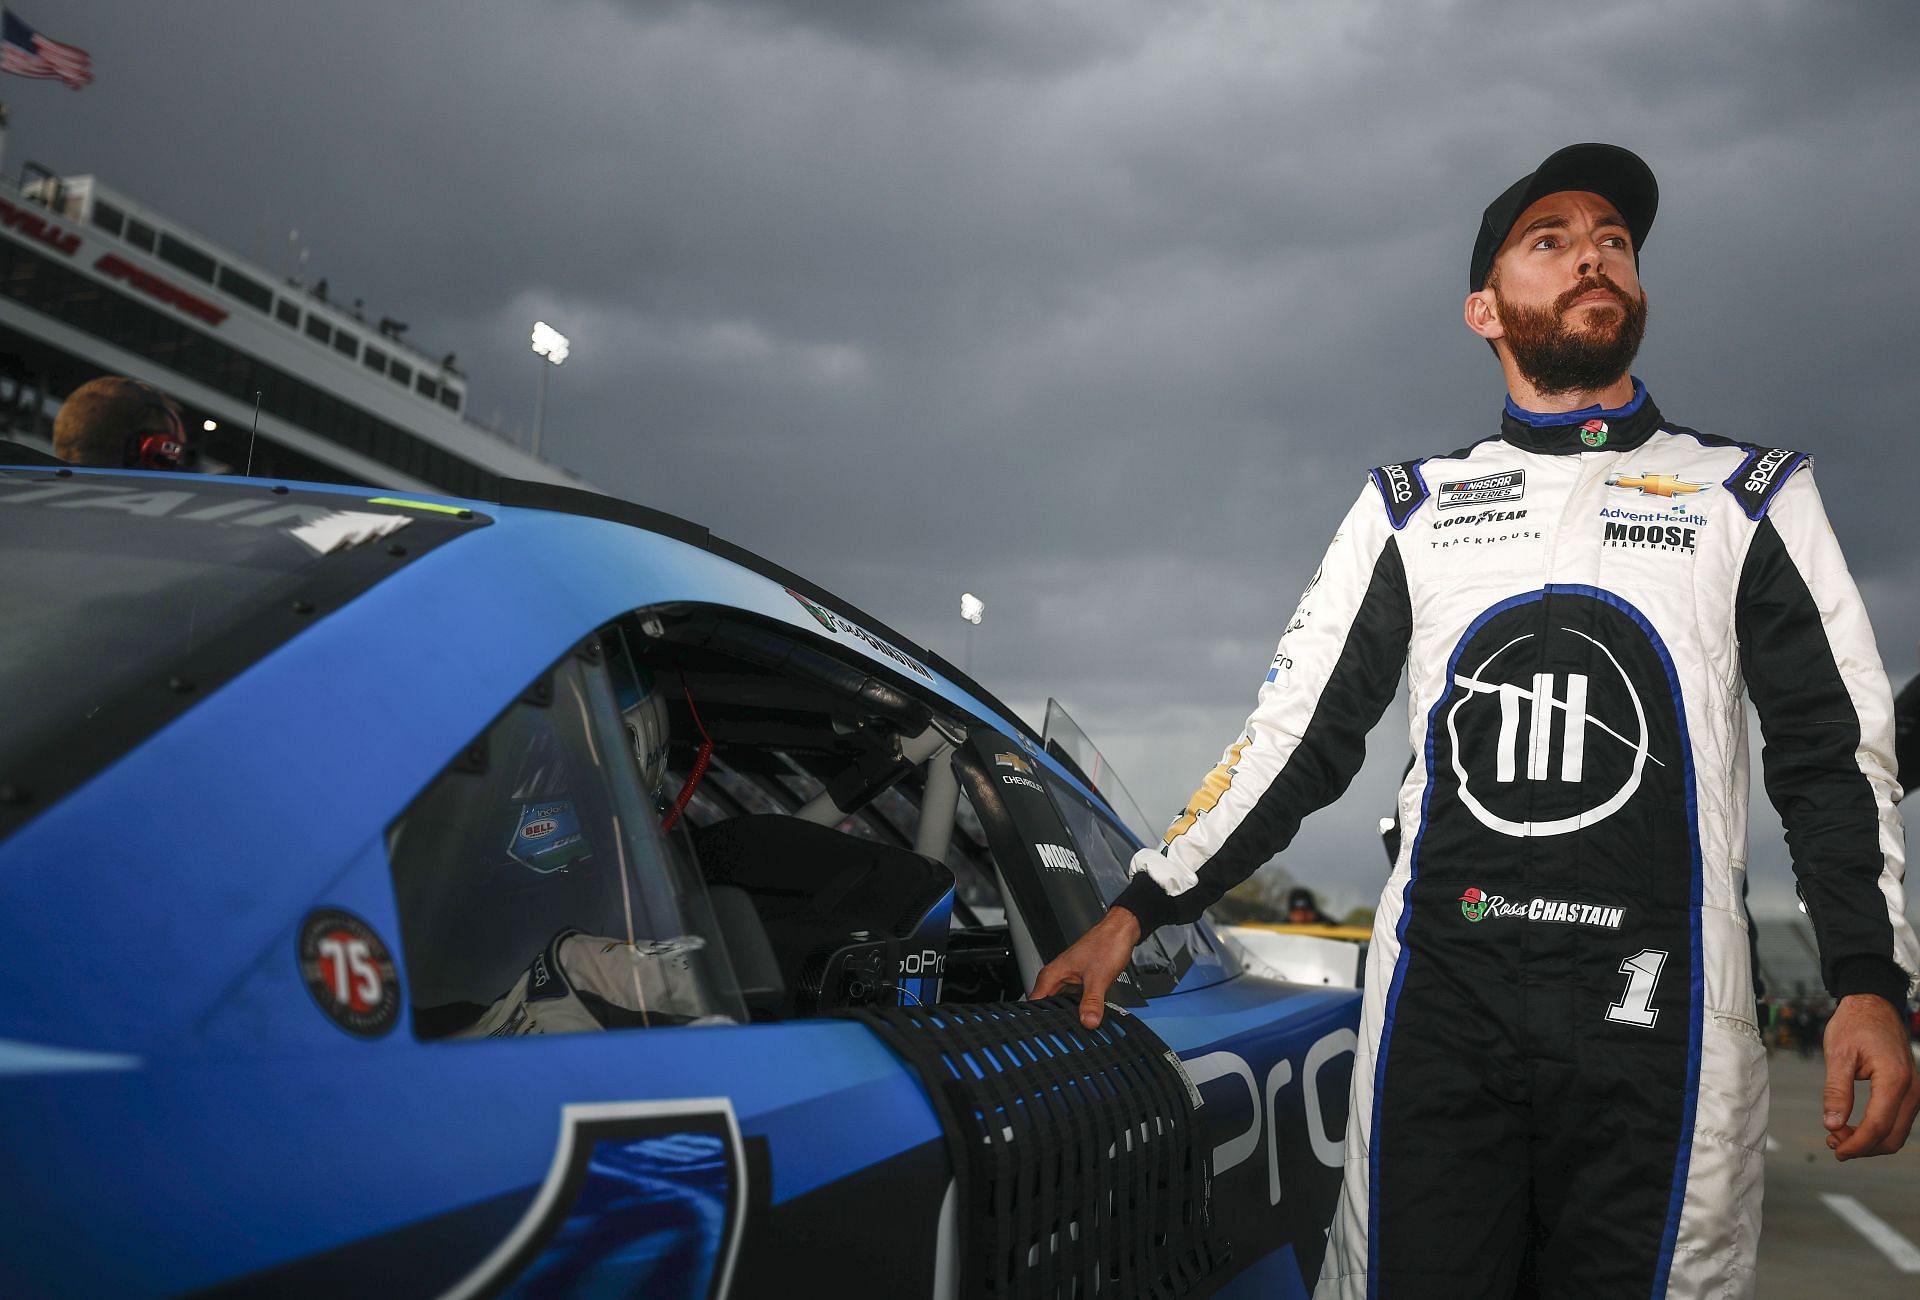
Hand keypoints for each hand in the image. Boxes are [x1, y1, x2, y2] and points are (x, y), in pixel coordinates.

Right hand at [1028, 907, 1142, 1029]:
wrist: (1121, 931)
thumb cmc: (1106, 943)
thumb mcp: (1099, 978)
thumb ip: (1092, 1002)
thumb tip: (1088, 1022)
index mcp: (1052, 975)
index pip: (1033, 1004)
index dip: (1036, 1020)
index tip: (1043, 1033)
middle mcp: (1056, 977)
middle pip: (1046, 1007)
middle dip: (1053, 1021)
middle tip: (1063, 1036)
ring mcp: (1068, 979)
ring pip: (1060, 1005)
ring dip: (1067, 1015)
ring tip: (1075, 1028)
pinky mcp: (1079, 982)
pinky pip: (1073, 1001)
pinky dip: (1077, 1009)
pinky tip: (1086, 1016)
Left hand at [1821, 993, 1919, 1159]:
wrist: (1873, 1006)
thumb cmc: (1855, 1024)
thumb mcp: (1838, 1054)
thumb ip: (1836, 1091)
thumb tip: (1831, 1124)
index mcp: (1894, 1079)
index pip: (1878, 1126)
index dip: (1856, 1144)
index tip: (1836, 1150)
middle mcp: (1911, 1089)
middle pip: (1891, 1137)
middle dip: (1862, 1147)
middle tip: (1832, 1143)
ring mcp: (1914, 1092)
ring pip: (1896, 1133)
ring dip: (1869, 1141)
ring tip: (1837, 1135)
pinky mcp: (1909, 1092)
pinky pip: (1896, 1121)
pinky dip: (1876, 1130)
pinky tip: (1852, 1126)